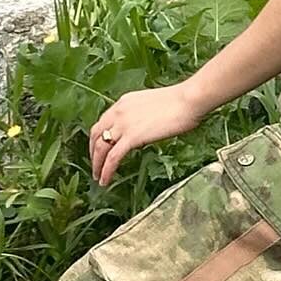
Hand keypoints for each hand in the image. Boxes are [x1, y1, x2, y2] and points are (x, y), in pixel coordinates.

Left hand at [88, 82, 205, 187]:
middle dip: (93, 152)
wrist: (188, 101)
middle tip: (95, 166)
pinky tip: (106, 180)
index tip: (100, 149)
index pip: (102, 122)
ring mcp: (123, 124)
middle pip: (95, 135)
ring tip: (98, 178)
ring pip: (101, 148)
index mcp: (124, 103)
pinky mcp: (132, 137)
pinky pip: (113, 158)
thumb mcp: (152, 106)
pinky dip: (106, 171)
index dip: (98, 137)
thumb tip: (142, 132)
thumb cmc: (180, 102)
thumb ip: (142, 117)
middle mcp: (118, 112)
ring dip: (97, 165)